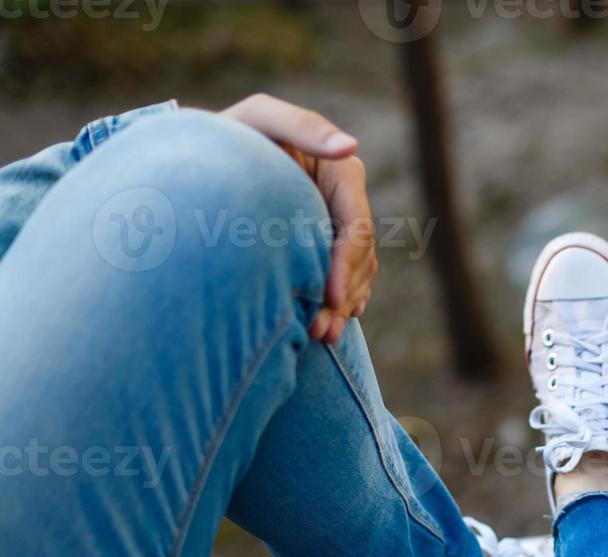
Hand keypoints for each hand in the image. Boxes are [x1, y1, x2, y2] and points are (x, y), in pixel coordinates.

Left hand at [221, 94, 377, 343]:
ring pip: (357, 274)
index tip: (329, 298)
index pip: (357, 226)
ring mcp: (334, 226)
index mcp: (341, 172)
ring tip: (318, 337)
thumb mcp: (259, 119)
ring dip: (341, 308)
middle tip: (317, 331)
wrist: (196, 158)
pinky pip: (344, 281)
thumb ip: (303, 127)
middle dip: (342, 296)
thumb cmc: (225, 135)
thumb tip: (350, 148)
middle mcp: (345, 201)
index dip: (347, 265)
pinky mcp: (321, 246)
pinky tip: (327, 324)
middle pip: (361, 257)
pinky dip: (338, 305)